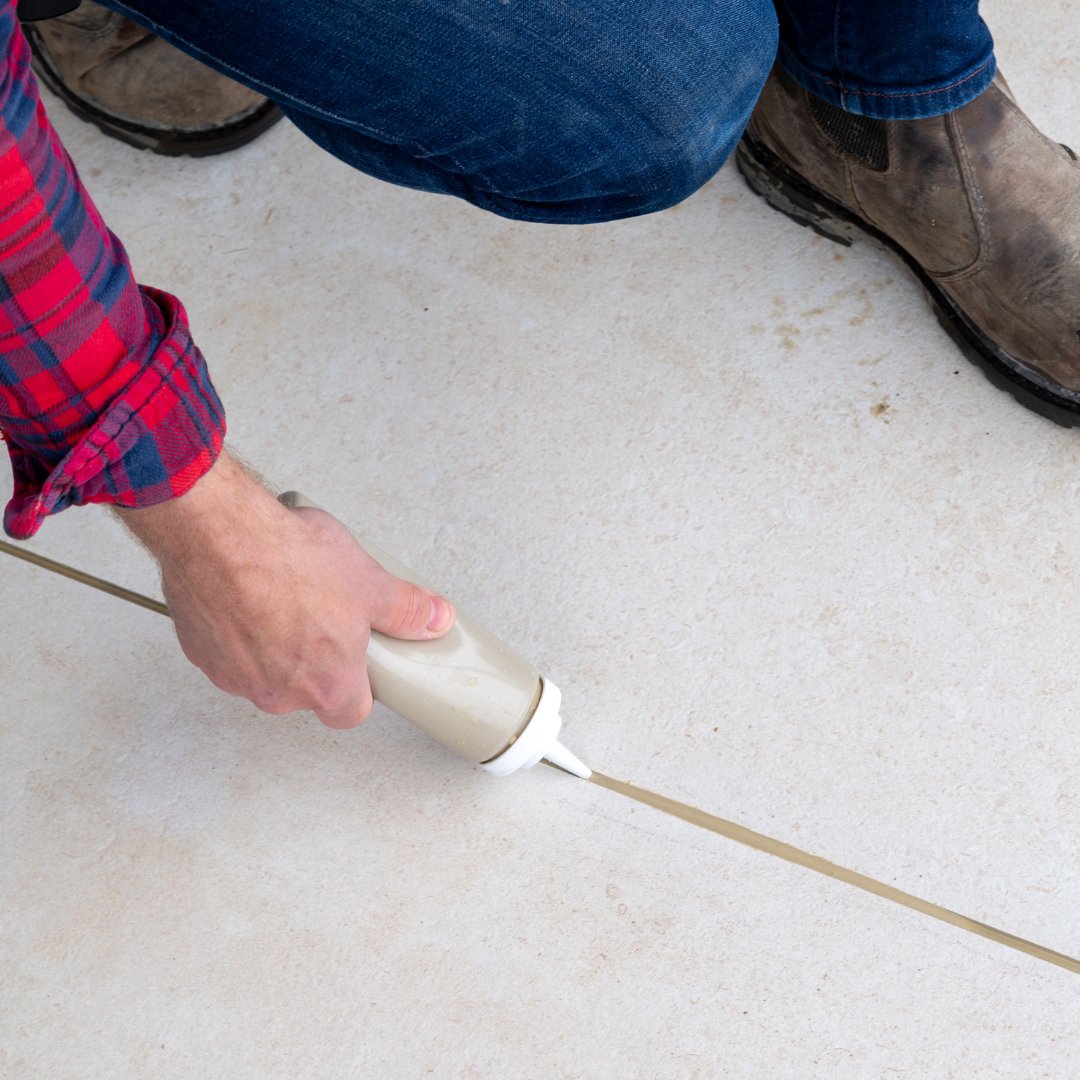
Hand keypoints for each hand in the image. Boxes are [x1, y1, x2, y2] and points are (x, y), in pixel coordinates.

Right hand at [115, 452, 454, 727]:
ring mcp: (235, 677)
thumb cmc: (289, 560)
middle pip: (306, 692)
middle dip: (316, 659)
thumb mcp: (368, 581)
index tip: (361, 663)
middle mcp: (278, 693)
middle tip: (322, 616)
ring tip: (284, 595)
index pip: (351, 713)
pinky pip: (227, 652)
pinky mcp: (199, 654)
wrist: (219, 535)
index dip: (360, 689)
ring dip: (275, 645)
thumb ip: (406, 610)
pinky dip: (238, 630)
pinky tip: (247, 594)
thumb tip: (435, 619)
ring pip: (265, 672)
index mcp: (327, 685)